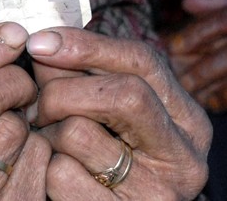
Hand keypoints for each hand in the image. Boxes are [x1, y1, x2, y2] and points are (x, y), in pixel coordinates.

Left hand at [26, 28, 210, 199]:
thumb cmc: (119, 165)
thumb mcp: (123, 119)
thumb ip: (93, 78)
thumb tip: (45, 45)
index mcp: (188, 121)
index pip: (143, 61)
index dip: (88, 45)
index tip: (41, 42)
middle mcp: (183, 157)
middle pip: (121, 93)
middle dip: (63, 90)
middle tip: (38, 105)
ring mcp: (155, 193)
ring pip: (80, 132)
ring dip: (49, 133)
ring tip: (52, 144)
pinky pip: (61, 175)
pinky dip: (46, 169)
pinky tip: (57, 174)